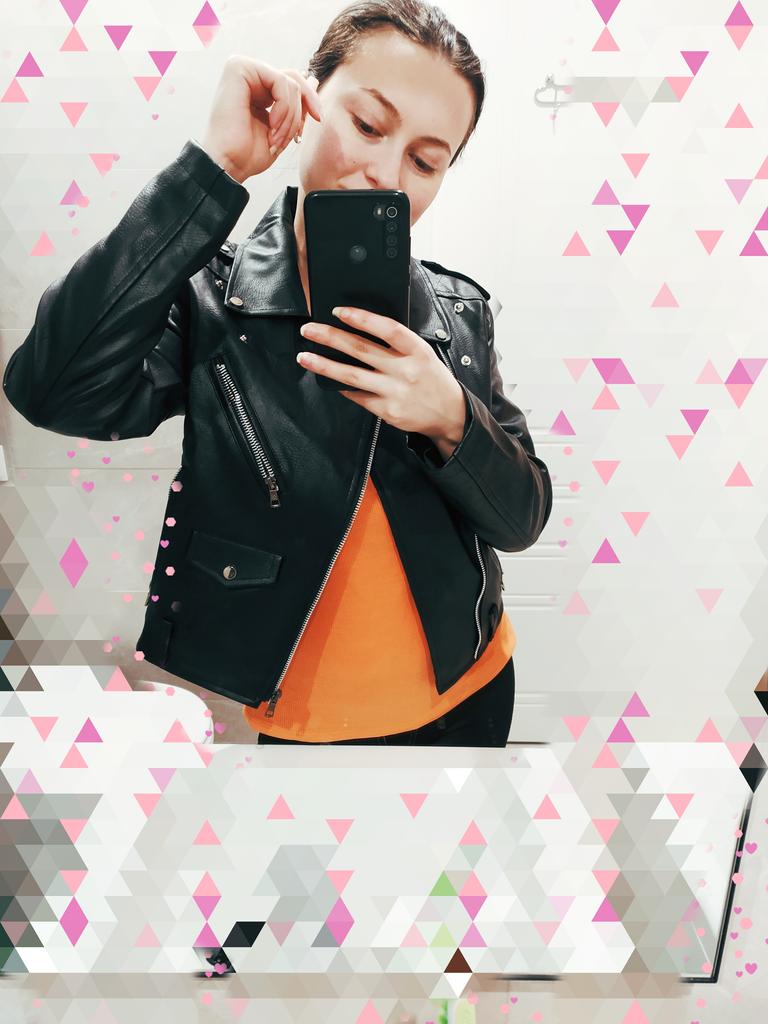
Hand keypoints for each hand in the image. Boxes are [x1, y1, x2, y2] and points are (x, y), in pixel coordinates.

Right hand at [200, 55, 321, 182]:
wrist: (229, 165)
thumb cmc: (249, 154)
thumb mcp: (282, 126)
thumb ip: (296, 102)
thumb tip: (315, 79)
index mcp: (257, 87)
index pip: (293, 84)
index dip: (306, 106)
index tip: (305, 132)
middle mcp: (249, 74)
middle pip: (294, 79)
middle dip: (302, 111)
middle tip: (296, 137)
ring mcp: (242, 68)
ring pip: (290, 83)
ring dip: (290, 118)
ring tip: (275, 139)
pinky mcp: (239, 67)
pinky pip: (281, 81)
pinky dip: (283, 108)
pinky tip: (271, 126)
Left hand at [297, 307, 468, 448]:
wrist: (450, 414)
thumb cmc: (433, 379)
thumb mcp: (423, 354)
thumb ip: (398, 343)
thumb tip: (361, 329)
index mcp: (417, 350)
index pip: (388, 329)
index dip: (362, 319)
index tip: (339, 311)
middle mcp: (406, 370)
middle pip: (362, 350)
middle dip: (331, 337)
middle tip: (309, 330)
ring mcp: (396, 392)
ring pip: (352, 375)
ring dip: (325, 365)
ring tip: (305, 357)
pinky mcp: (388, 411)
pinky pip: (358, 396)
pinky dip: (342, 387)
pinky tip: (329, 380)